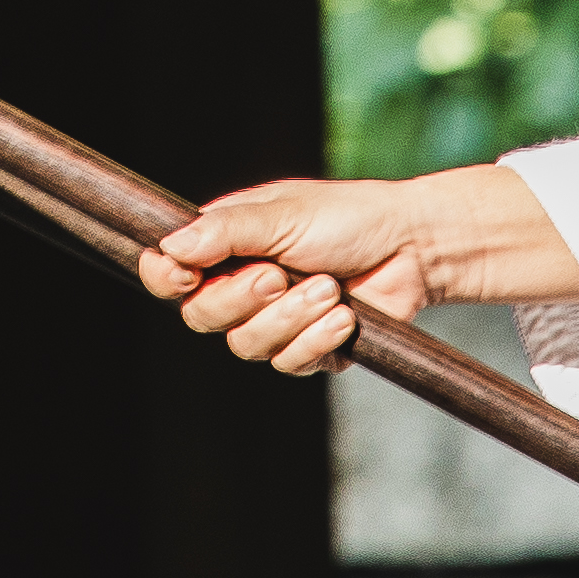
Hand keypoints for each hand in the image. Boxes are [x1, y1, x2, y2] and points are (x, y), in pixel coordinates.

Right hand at [137, 167, 577, 373]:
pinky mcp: (307, 349)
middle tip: (279, 275)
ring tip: (328, 288)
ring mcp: (273, 321)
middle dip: (241, 300)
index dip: (167, 279)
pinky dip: (317, 340)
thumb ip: (224, 232)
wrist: (411, 247)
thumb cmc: (345, 217)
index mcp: (224, 246)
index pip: (168, 273)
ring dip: (290, 318)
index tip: (186, 275)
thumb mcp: (281, 214)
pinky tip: (344, 315)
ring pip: (246, 346)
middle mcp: (240, 286)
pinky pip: (290, 363)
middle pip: (202, 318)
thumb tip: (169, 246)